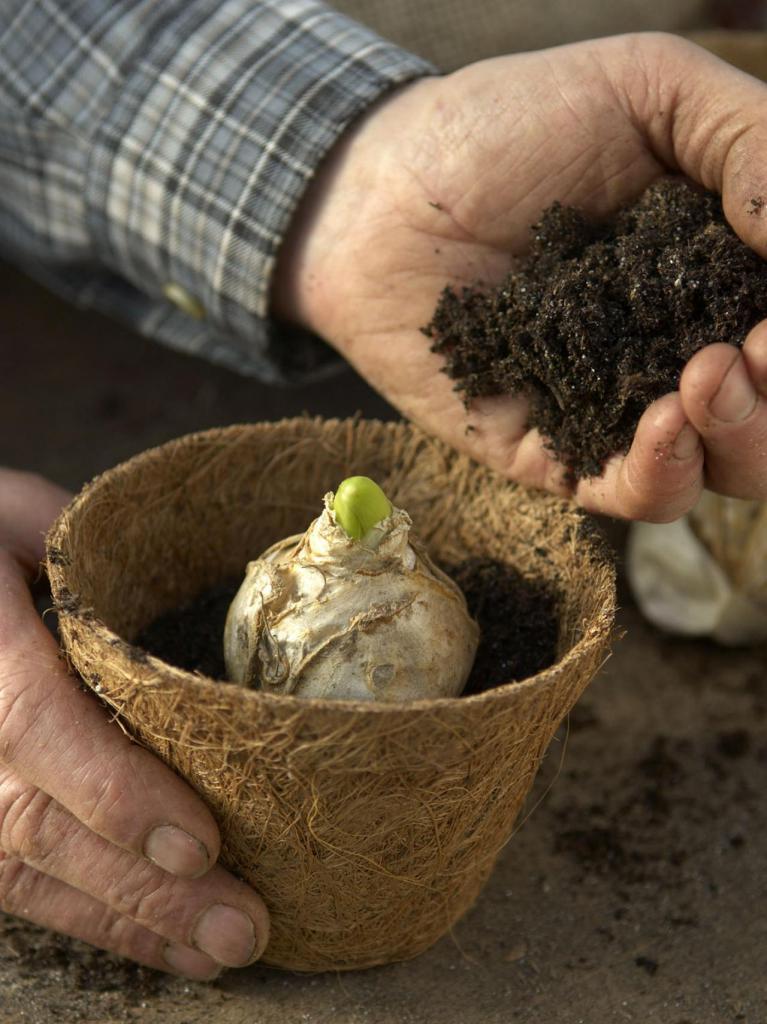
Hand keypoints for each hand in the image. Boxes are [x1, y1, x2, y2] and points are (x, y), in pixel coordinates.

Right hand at [0, 469, 268, 977]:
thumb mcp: (6, 514)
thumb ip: (71, 547)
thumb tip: (161, 580)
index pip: (39, 730)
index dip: (114, 795)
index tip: (199, 845)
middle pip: (42, 825)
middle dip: (145, 889)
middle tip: (241, 929)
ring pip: (30, 869)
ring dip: (130, 919)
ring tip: (219, 950)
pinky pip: (18, 878)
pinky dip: (94, 915)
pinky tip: (162, 940)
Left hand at [275, 33, 766, 520]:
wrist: (383, 190)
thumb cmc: (506, 130)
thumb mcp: (647, 90)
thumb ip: (747, 141)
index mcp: (719, 269)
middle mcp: (682, 346)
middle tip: (749, 351)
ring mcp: (622, 405)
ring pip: (726, 466)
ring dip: (745, 435)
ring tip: (711, 377)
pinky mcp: (558, 453)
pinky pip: (636, 494)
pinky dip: (668, 471)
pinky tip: (663, 420)